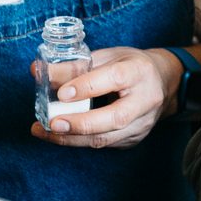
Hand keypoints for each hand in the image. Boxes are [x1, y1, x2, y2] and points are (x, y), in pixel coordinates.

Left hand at [28, 46, 182, 149]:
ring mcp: (142, 124)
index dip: (88, 87)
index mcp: (139, 71)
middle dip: (80, 124)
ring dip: (72, 138)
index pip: (115, 79)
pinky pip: (104, 144)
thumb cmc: (131, 65)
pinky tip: (59, 135)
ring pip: (106, 138)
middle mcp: (145, 100)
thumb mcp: (108, 56)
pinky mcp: (133, 139)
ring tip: (44, 132)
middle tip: (51, 123)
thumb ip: (75, 65)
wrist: (163, 83)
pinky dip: (78, 140)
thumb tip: (37, 71)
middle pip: (114, 118)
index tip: (62, 93)